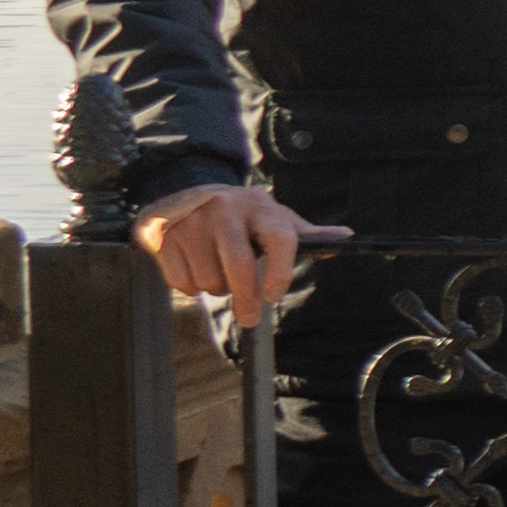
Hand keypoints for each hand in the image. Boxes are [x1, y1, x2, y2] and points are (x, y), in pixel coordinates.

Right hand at [132, 180, 329, 330]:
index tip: (273, 295)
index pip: (280, 238)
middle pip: (239, 265)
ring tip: (217, 275)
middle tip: (249, 319)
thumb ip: (306, 232)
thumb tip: (347, 236)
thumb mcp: (274, 216)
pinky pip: (180, 280)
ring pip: (208, 277)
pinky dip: (190, 287)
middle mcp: (224, 209)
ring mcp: (190, 220)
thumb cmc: (242, 213)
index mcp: (260, 207)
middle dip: (246, 299)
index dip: (279, 271)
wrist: (187, 188)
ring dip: (215, 289)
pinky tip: (194, 269)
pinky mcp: (160, 233)